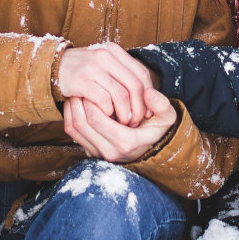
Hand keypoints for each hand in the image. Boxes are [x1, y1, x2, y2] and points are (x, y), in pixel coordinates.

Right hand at [56, 44, 155, 124]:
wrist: (53, 67)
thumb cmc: (84, 71)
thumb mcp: (105, 65)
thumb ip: (123, 74)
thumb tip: (148, 96)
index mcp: (115, 51)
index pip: (141, 73)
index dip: (148, 94)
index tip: (148, 110)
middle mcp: (106, 56)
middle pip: (135, 84)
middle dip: (139, 106)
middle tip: (138, 120)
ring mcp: (93, 67)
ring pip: (121, 94)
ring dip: (125, 112)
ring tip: (125, 122)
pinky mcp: (81, 80)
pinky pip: (103, 99)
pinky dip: (109, 111)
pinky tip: (108, 116)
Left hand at [63, 86, 178, 162]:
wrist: (152, 147)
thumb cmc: (157, 129)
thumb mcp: (166, 118)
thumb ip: (162, 105)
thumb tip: (149, 92)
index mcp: (126, 142)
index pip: (97, 119)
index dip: (92, 99)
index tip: (94, 85)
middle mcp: (109, 151)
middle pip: (81, 124)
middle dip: (79, 102)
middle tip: (81, 86)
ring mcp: (99, 154)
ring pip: (74, 129)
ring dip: (73, 109)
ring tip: (78, 92)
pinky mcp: (91, 152)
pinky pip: (73, 134)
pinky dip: (71, 116)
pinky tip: (77, 104)